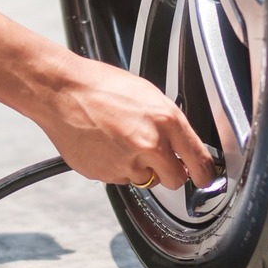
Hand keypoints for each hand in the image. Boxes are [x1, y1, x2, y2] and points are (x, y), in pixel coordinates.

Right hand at [33, 56, 215, 188]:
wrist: (62, 92)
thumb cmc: (102, 87)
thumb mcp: (150, 96)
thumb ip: (171, 125)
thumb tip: (185, 147)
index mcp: (167, 121)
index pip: (199, 161)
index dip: (205, 174)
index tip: (206, 179)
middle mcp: (150, 145)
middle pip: (176, 180)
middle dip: (171, 173)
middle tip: (160, 160)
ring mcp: (126, 163)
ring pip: (147, 180)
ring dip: (141, 169)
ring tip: (122, 142)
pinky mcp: (106, 174)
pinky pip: (121, 179)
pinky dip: (117, 168)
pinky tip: (107, 146)